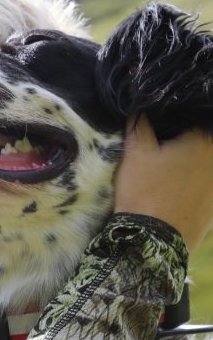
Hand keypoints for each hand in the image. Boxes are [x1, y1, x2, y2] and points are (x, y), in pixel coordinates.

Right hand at [114, 115, 212, 252]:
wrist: (152, 244)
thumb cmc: (143, 193)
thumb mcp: (135, 152)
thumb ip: (139, 121)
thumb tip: (137, 96)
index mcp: (202, 140)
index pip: (192, 116)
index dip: (174, 119)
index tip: (159, 126)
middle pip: (201, 141)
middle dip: (183, 141)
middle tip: (161, 149)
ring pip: (203, 165)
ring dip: (189, 165)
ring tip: (166, 172)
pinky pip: (204, 187)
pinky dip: (192, 186)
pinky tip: (174, 192)